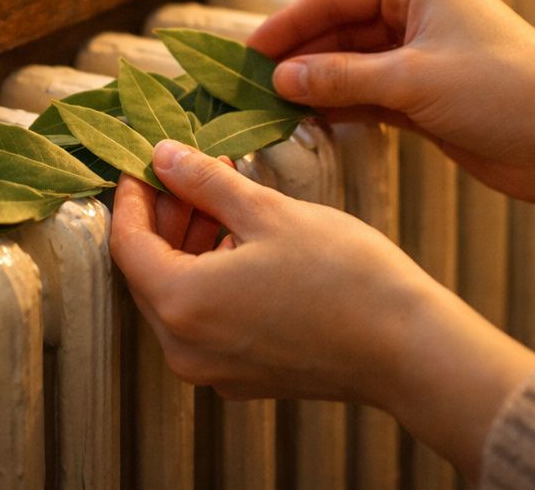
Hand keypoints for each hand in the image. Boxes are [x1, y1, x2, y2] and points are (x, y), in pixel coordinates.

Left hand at [110, 140, 534, 480]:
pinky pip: (205, 321)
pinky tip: (241, 241)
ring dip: (188, 245)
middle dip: (163, 217)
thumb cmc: (343, 275)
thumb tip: (163, 156)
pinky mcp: (242, 377)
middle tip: (189, 171)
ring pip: (177, 297)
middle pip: (148, 272)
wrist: (407, 347)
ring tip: (221, 196)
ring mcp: (213, 370)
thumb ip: (205, 183)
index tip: (143, 162)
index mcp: (181, 304)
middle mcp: (184, 348)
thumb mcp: (267, 212)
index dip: (132, 196)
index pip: (127, 243)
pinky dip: (210, 278)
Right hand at [248, 0, 534, 202]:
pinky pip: (370, 94)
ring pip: (352, 65)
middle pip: (340, 30)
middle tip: (249, 85)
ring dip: (316, 84)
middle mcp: (418, 12)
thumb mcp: (413, 81)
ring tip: (269, 107)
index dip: (287, 24)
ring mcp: (423, 55)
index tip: (247, 52)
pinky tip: (308, 120)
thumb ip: (342, 78)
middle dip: (297, 57)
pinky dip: (341, 106)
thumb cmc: (503, 91)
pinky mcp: (429, 96)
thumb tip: (281, 77)